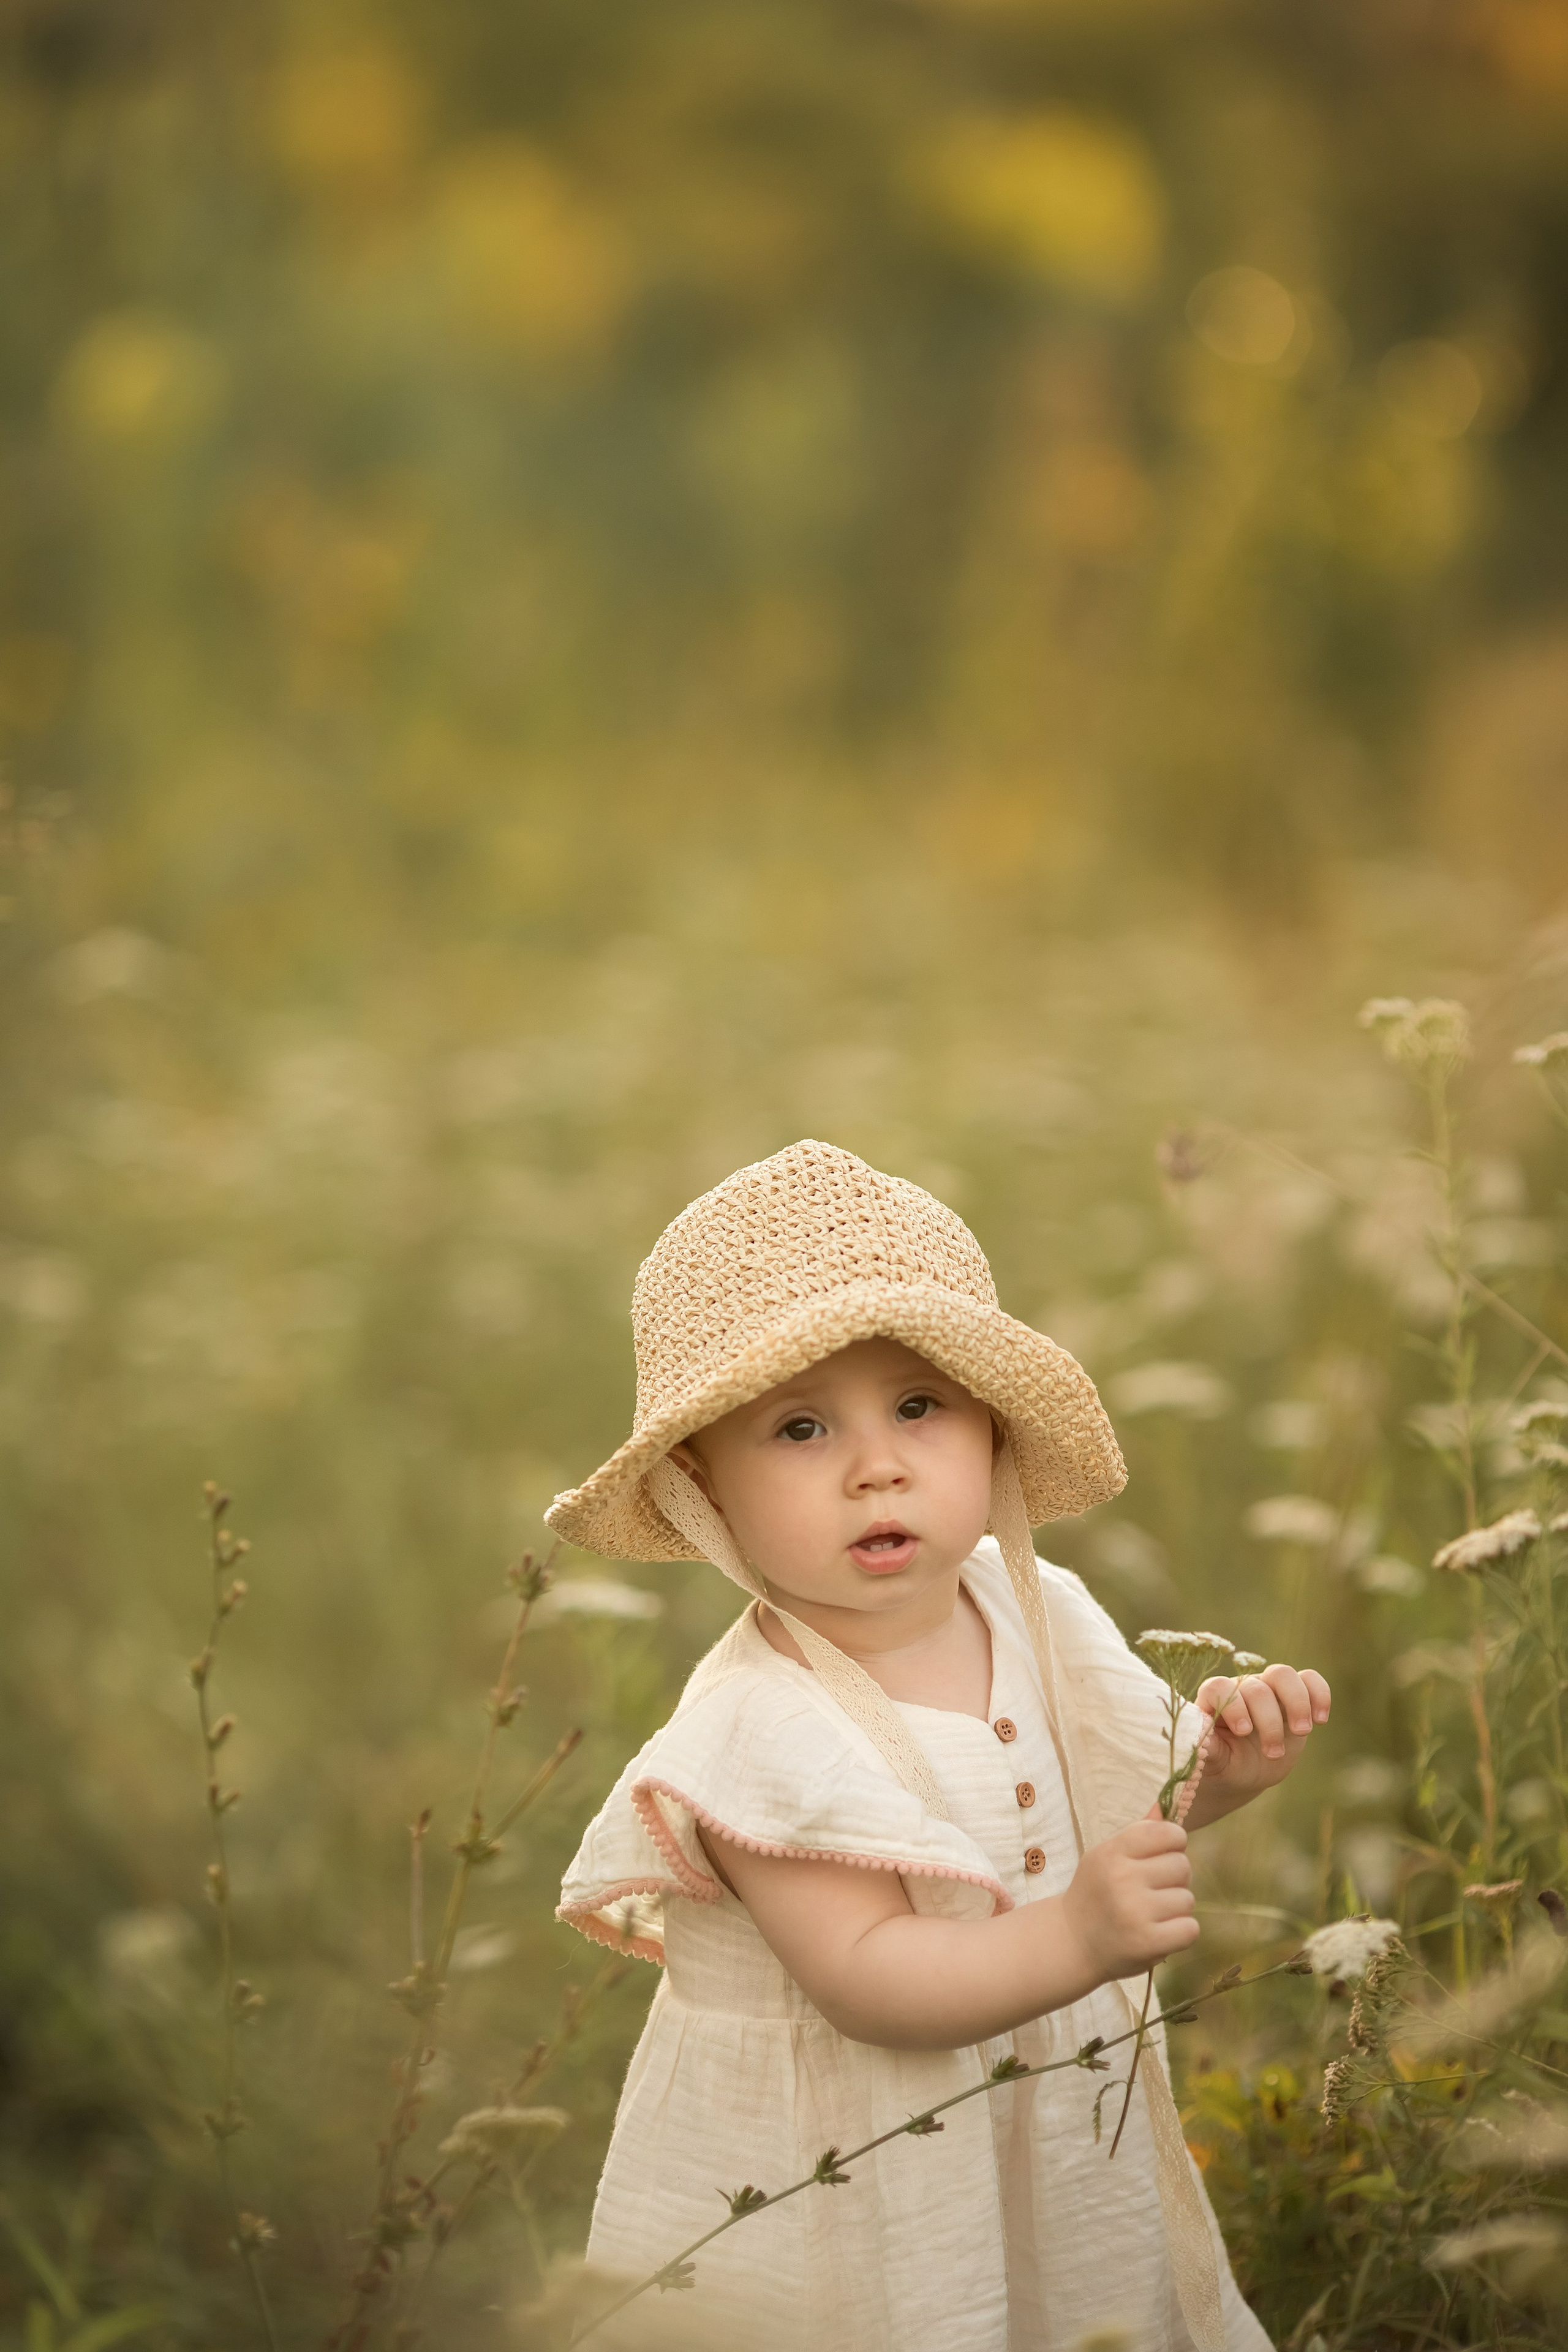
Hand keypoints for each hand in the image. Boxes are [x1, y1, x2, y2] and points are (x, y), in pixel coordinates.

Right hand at [1062, 1814, 1197, 1983]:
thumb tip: (1165, 1808)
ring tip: (1154, 1913)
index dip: (1174, 1842)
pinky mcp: (1148, 1943)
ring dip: (1176, 1907)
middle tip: (1155, 1890)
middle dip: (1175, 1878)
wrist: (1072, 1942)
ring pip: (1187, 1899)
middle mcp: (1123, 1879)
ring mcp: (1136, 1912)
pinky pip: (1190, 1928)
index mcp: (1112, 1852)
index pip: (1166, 1833)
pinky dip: (1181, 1932)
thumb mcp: (1106, 1856)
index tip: (1164, 1854)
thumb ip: (1138, 1833)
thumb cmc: (1095, 1893)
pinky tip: (1162, 1932)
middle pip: (1183, 1865)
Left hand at [1187, 1662, 1331, 1822]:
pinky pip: (1310, 1679)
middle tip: (1274, 1753)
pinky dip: (1319, 1694)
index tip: (1244, 1732)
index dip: (1233, 1706)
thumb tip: (1202, 1738)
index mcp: (1214, 1700)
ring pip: (1283, 1674)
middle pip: (1256, 1687)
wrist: (1243, 1772)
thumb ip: (1206, 1749)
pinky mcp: (1293, 1698)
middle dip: (1269, 1720)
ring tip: (1301, 1731)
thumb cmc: (1223, 1763)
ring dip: (1296, 1702)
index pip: (1219, 1687)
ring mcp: (1268, 1690)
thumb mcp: (1211, 1762)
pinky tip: (1320, 1719)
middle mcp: (1241, 1689)